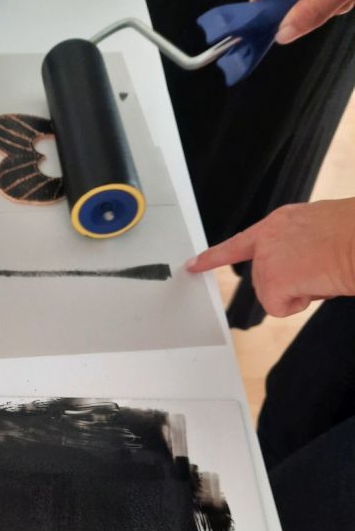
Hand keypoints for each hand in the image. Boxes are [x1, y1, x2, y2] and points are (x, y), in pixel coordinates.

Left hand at [186, 198, 354, 316]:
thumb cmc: (353, 235)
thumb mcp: (318, 231)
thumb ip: (296, 247)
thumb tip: (298, 269)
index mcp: (280, 222)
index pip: (239, 242)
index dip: (213, 256)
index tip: (192, 265)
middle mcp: (267, 237)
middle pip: (264, 278)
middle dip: (291, 283)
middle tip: (320, 268)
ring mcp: (266, 259)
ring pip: (274, 294)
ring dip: (300, 292)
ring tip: (322, 271)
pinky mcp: (272, 280)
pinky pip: (279, 308)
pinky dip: (299, 303)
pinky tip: (316, 282)